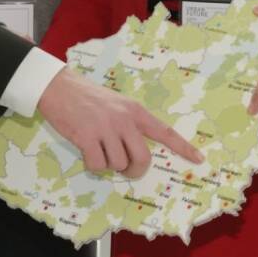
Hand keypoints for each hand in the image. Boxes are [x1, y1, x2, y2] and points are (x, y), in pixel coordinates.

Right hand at [37, 68, 203, 177]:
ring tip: (97, 147)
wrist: (59, 87)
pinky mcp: (87, 136)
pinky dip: (92, 165)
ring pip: (119, 164)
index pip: (164, 132)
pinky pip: (98, 165)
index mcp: (135, 111)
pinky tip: (86, 150)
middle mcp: (124, 119)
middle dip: (134, 170)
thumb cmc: (88, 98)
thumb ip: (129, 124)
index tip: (198, 159)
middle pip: (142, 158)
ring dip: (108, 164)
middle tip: (124, 168)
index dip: (182, 147)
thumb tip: (136, 153)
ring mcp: (106, 127)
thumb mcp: (116, 104)